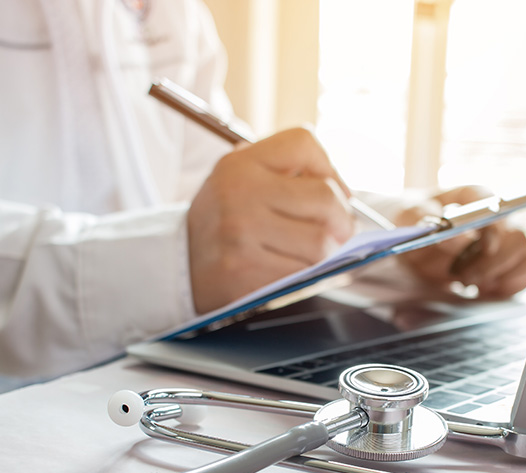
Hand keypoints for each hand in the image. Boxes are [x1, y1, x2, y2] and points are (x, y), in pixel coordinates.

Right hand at [187, 128, 354, 312]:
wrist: (180, 263)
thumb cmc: (225, 220)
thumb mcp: (241, 178)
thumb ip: (287, 172)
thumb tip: (345, 197)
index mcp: (240, 164)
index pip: (303, 144)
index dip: (328, 167)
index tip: (329, 189)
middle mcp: (239, 193)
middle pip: (325, 198)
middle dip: (342, 218)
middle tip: (339, 229)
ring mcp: (241, 234)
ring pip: (322, 243)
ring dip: (328, 252)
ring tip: (314, 252)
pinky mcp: (245, 272)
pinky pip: (304, 274)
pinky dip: (310, 275)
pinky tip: (296, 269)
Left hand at [394, 186, 525, 296]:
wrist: (401, 240)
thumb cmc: (407, 220)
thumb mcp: (406, 215)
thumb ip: (426, 220)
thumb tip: (461, 238)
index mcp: (472, 199)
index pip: (497, 204)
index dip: (497, 226)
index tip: (486, 247)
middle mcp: (494, 219)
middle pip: (519, 236)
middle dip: (495, 262)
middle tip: (464, 275)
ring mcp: (503, 243)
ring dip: (505, 274)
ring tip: (473, 283)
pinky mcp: (503, 268)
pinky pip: (525, 277)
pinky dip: (507, 287)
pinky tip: (482, 289)